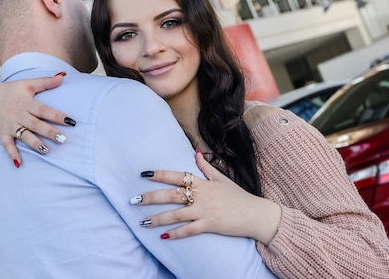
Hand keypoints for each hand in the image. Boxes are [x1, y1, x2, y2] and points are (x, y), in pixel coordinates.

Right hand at [0, 74, 74, 165]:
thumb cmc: (10, 91)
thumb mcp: (27, 83)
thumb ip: (45, 81)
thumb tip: (63, 75)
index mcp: (25, 102)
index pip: (43, 110)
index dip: (57, 115)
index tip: (70, 121)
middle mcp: (18, 114)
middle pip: (35, 124)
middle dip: (49, 132)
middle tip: (63, 139)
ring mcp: (9, 125)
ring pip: (23, 136)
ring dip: (34, 144)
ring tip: (46, 150)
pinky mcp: (2, 134)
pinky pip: (7, 146)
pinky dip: (12, 154)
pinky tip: (19, 164)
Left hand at [133, 152, 280, 243]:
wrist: (255, 213)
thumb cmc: (238, 196)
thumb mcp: (222, 179)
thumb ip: (206, 167)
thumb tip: (196, 153)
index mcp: (203, 183)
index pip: (177, 175)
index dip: (160, 174)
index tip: (144, 174)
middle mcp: (201, 195)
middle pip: (171, 195)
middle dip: (150, 198)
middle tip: (133, 200)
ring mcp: (205, 211)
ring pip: (176, 214)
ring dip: (158, 219)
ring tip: (142, 222)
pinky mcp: (210, 225)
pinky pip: (189, 230)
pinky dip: (176, 234)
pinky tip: (163, 237)